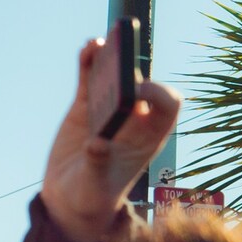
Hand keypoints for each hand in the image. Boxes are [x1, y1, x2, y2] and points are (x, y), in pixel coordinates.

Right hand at [40, 39, 180, 241]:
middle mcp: (135, 119)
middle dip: (130, 71)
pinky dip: (90, 61)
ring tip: (99, 45)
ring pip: (115, 76)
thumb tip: (97, 144)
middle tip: (118, 62)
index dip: (158, 94)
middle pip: (141, 85)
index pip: (168, 106)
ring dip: (110, 57)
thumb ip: (98, 166)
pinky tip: (88, 48)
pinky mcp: (87, 105)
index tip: (136, 92)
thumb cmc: (92, 196)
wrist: (72, 196)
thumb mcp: (96, 186)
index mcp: (149, 137)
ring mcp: (110, 108)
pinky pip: (91, 78)